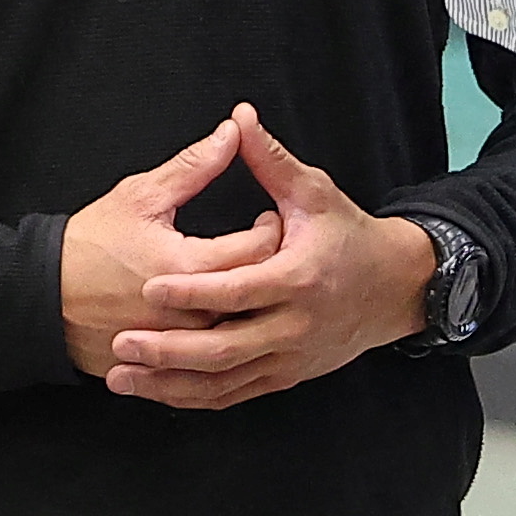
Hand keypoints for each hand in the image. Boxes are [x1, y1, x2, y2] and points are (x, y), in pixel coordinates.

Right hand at [60, 115, 266, 378]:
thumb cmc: (87, 245)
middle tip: (264, 250)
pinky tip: (221, 320)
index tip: (267, 220)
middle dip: (268, 268)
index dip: (272, 230)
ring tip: (246, 284)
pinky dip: (223, 342)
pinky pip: (211, 361)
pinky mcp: (166, 368)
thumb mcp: (139, 196)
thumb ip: (193, 167)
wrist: (40, 299)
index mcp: (187, 265)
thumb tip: (231, 133)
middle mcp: (189, 313)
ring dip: (248, 308)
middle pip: (257, 294)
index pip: (260, 249)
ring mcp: (179, 347)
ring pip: (239, 331)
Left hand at [112, 106, 430, 409]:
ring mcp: (290, 357)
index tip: (150, 289)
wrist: (393, 289)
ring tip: (122, 377)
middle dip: (169, 350)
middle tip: (122, 344)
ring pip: (224, 380)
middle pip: (224, 348)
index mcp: (298, 277)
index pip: (238, 291)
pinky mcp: (285, 376)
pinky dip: (195, 396)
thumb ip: (270, 161)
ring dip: (171, 383)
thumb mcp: (313, 194)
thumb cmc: (348, 236)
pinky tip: (158, 391)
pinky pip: (234, 394)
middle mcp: (294, 325)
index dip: (193, 293)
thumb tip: (239, 118)